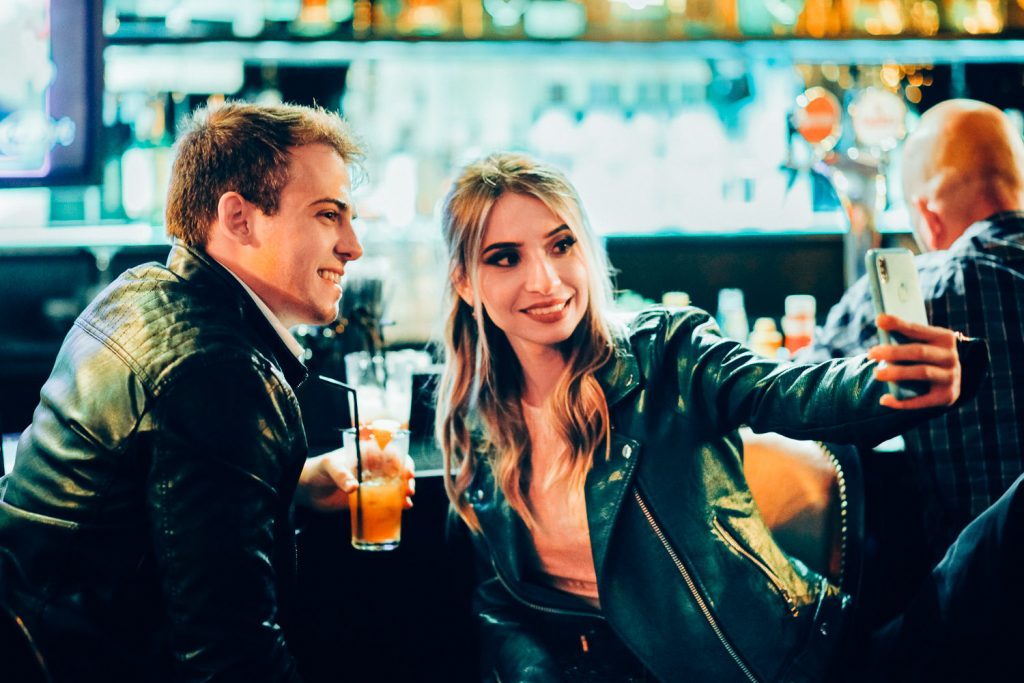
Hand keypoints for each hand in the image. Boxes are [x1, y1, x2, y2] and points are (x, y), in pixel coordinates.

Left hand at [296, 447, 415, 511]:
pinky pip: (386, 501)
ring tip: (407, 500)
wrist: (306, 490)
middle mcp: (372, 468)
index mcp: (366, 454)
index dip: (403, 460)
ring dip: (405, 492)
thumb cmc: (317, 470)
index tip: (407, 472)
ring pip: (395, 486)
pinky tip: (404, 508)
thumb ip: (341, 475)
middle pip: (397, 470)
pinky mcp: (367, 500)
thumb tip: (353, 488)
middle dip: (408, 478)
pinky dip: (397, 504)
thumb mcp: (329, 467)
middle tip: (409, 488)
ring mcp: (370, 484)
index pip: (390, 453)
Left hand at [867, 313, 960, 409]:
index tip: (879, 319)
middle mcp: (951, 357)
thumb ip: (904, 337)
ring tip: (876, 374)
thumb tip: (880, 325)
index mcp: (944, 338)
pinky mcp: (946, 397)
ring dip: (897, 373)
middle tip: (871, 353)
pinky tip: (884, 400)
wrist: (948, 380)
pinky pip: (922, 400)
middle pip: (919, 352)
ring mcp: (950, 377)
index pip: (918, 329)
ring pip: (922, 372)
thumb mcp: (920, 344)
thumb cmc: (924, 357)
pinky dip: (902, 401)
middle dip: (894, 352)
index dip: (898, 324)